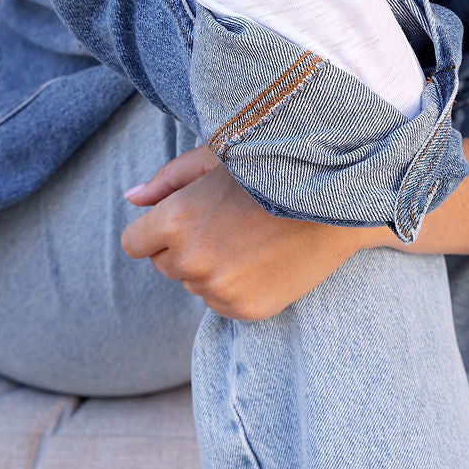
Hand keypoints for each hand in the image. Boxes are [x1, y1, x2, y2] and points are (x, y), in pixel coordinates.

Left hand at [121, 146, 372, 320]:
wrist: (337, 198)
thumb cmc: (272, 166)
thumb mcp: (216, 157)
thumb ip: (167, 179)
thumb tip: (130, 197)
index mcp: (175, 220)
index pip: (135, 243)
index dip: (158, 230)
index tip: (188, 218)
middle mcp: (191, 260)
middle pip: (165, 265)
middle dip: (185, 247)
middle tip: (228, 221)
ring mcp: (219, 290)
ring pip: (195, 286)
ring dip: (212, 268)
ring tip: (251, 237)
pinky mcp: (246, 310)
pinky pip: (223, 305)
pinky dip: (236, 288)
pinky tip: (264, 259)